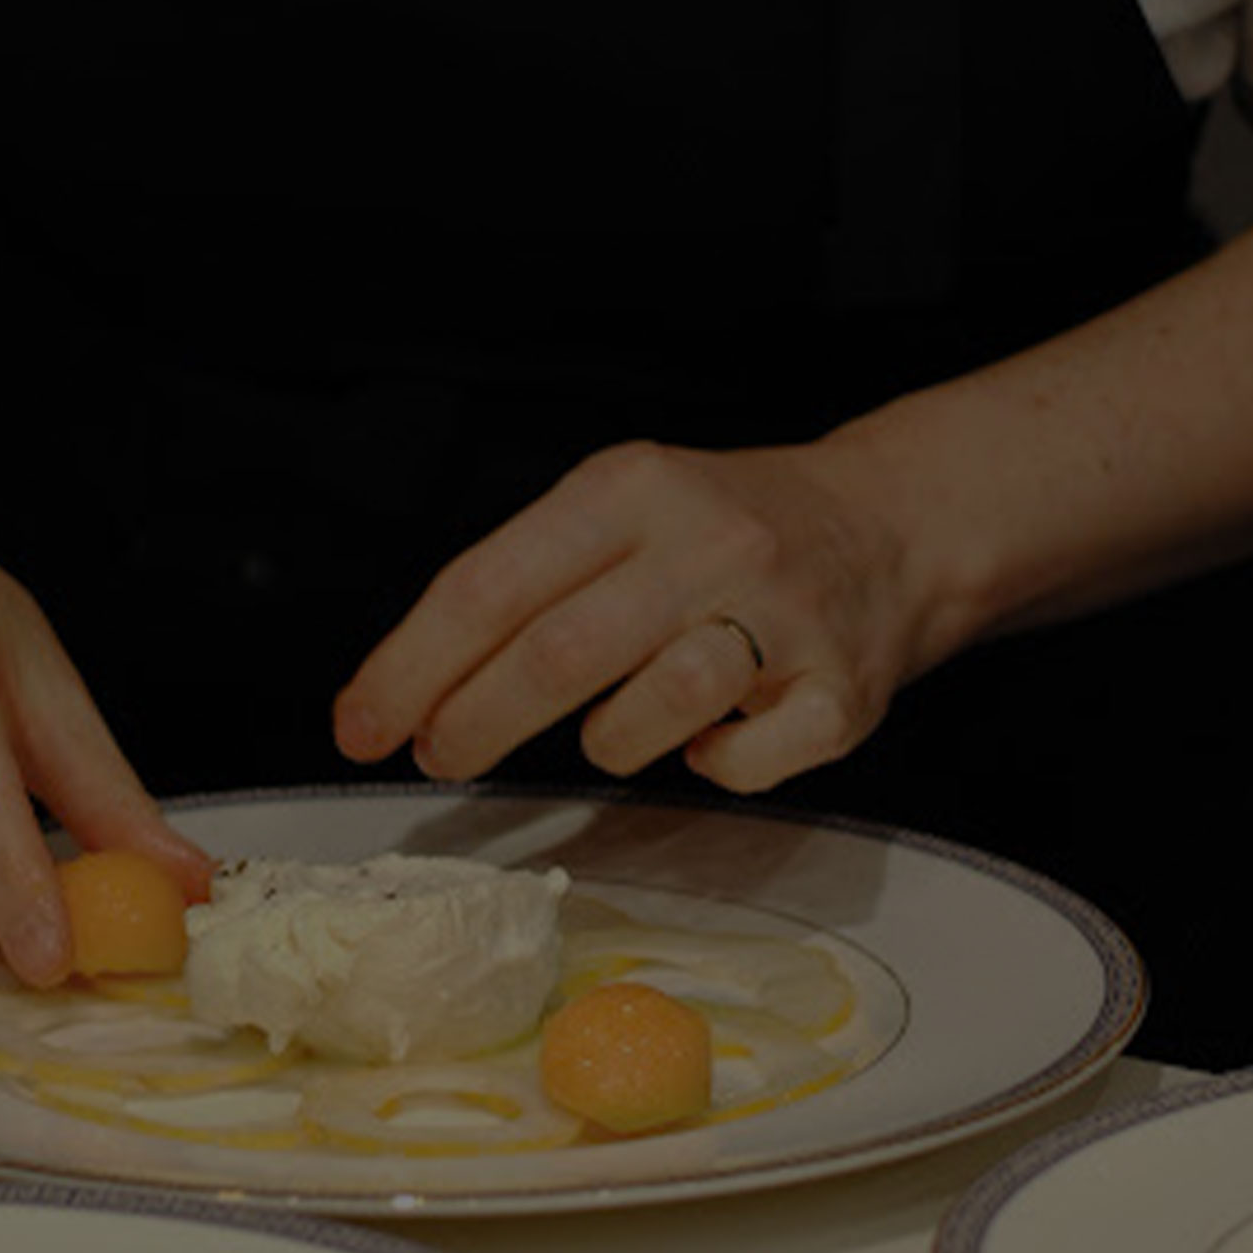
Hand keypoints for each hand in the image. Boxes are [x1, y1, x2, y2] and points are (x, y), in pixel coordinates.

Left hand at [333, 438, 935, 791]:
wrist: (890, 523)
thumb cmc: (721, 529)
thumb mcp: (622, 507)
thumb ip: (529, 580)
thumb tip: (409, 688)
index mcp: (633, 487)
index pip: (491, 585)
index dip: (411, 666)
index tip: (362, 723)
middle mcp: (709, 542)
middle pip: (556, 655)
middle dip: (472, 721)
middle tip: (437, 756)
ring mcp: (783, 619)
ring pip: (648, 714)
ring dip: (607, 743)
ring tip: (610, 730)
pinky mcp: (841, 694)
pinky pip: (740, 764)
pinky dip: (711, 764)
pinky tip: (712, 736)